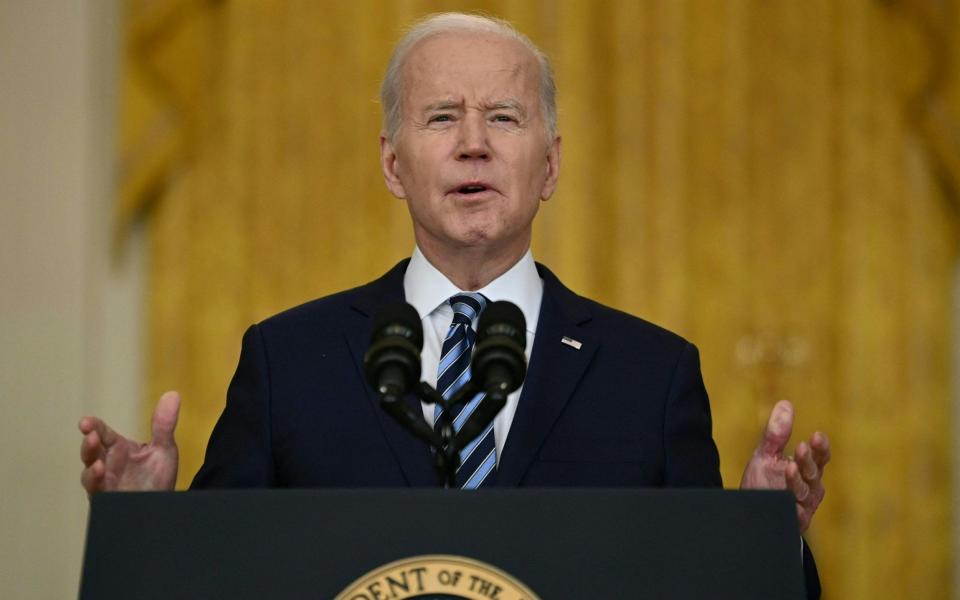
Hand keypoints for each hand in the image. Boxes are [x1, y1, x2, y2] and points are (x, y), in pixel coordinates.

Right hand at [78, 391, 180, 493]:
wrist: (163, 508)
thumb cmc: (158, 478)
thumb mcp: (163, 450)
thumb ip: (163, 425)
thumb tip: (173, 393)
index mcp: (118, 449)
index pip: (101, 433)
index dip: (93, 427)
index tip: (85, 422)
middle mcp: (107, 465)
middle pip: (90, 454)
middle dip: (88, 446)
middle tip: (91, 435)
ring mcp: (105, 485)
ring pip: (89, 477)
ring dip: (91, 470)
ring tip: (99, 465)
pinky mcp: (108, 502)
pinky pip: (98, 495)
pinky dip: (98, 488)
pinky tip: (103, 480)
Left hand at [739, 400, 829, 532]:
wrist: (749, 512)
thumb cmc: (763, 482)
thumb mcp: (766, 455)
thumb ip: (776, 434)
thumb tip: (786, 403)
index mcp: (807, 469)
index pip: (820, 456)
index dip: (821, 448)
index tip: (816, 436)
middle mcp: (810, 487)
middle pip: (814, 473)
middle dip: (808, 460)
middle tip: (801, 447)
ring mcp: (802, 506)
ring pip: (804, 493)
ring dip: (798, 480)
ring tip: (790, 467)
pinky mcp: (791, 521)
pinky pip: (793, 514)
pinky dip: (791, 506)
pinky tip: (784, 497)